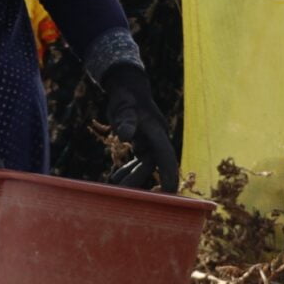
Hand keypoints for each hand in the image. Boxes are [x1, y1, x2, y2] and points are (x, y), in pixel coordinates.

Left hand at [97, 62, 177, 191]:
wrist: (128, 90)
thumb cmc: (126, 99)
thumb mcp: (124, 108)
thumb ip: (125, 120)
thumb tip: (125, 135)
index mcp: (157, 132)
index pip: (166, 156)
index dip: (169, 174)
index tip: (170, 191)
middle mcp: (157, 140)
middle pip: (152, 165)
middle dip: (140, 180)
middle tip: (123, 193)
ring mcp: (151, 143)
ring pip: (145, 166)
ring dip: (131, 177)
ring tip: (114, 186)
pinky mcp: (143, 145)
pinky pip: (138, 162)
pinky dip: (128, 170)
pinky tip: (115, 178)